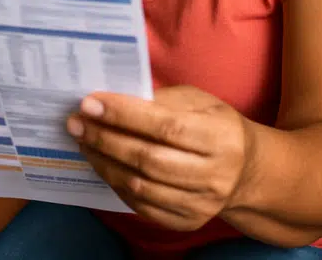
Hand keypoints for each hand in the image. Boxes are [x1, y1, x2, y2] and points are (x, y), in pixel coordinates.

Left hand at [66, 85, 253, 230]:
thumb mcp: (200, 101)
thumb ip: (163, 99)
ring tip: (84, 142)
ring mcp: (201, 204)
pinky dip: (116, 184)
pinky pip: (141, 206)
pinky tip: (103, 164)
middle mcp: (214, 175)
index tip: (90, 103)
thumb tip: (116, 100)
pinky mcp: (187, 222)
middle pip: (148, 159)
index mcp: (220, 137)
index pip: (166, 126)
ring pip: (140, 186)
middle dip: (105, 139)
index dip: (124, 115)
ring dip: (104, 162)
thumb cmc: (216, 126)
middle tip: (76, 123)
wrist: (245, 171)